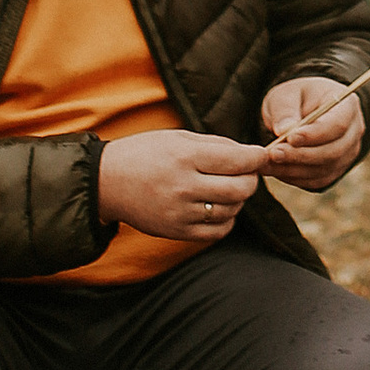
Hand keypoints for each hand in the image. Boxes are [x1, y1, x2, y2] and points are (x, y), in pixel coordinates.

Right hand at [96, 130, 273, 242]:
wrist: (107, 182)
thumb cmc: (145, 153)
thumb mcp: (178, 137)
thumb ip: (215, 145)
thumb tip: (250, 154)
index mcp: (185, 157)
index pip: (237, 160)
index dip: (257, 158)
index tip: (262, 155)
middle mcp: (184, 186)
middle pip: (240, 189)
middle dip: (251, 179)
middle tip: (247, 173)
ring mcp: (180, 212)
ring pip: (232, 210)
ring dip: (238, 199)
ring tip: (228, 188)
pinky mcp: (176, 232)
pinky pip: (218, 231)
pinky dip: (226, 219)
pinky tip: (219, 207)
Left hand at [259, 75, 366, 189]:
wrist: (301, 112)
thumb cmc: (296, 99)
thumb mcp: (286, 94)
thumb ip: (285, 109)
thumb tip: (284, 130)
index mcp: (347, 105)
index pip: (337, 125)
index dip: (314, 135)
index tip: (289, 137)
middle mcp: (353, 132)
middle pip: (333, 151)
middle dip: (301, 155)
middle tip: (273, 153)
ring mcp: (347, 154)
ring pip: (324, 170)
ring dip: (293, 169)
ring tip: (267, 162)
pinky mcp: (335, 171)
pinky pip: (316, 181)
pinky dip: (294, 178)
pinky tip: (274, 169)